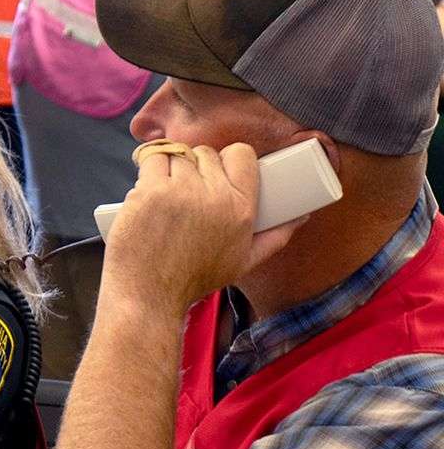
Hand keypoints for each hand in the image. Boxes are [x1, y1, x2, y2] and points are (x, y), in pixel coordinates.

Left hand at [102, 143, 303, 317]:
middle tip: (186, 188)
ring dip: (171, 166)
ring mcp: (179, 191)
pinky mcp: (148, 192)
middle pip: (206, 153)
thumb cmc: (194, 279)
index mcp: (240, 208)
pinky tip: (148, 184)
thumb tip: (301, 217)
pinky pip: (151, 159)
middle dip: (196, 166)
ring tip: (166, 189)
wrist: (150, 295)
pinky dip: (148, 167)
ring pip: (178, 154)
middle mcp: (213, 195)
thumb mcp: (244, 261)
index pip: (240, 154)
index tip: (215, 169)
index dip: (226, 157)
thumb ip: (275, 237)